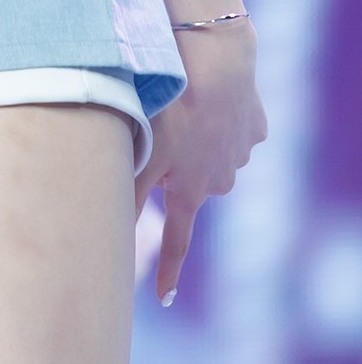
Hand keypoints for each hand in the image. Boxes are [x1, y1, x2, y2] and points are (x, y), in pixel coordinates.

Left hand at [134, 20, 267, 303]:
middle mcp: (221, 180)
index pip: (177, 240)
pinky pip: (234, 124)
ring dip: (199, 136)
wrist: (216, 65)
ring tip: (184, 106)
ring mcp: (242, 152)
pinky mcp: (255, 126)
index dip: (168, 269)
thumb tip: (108, 228)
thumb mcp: (144, 152)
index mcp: (191, 190)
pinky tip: (211, 93)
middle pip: (195, 184)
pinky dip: (222, 113)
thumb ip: (129, 191)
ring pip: (214, 151)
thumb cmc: (172, 109)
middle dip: (180, 169)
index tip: (164, 299)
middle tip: (163, 133)